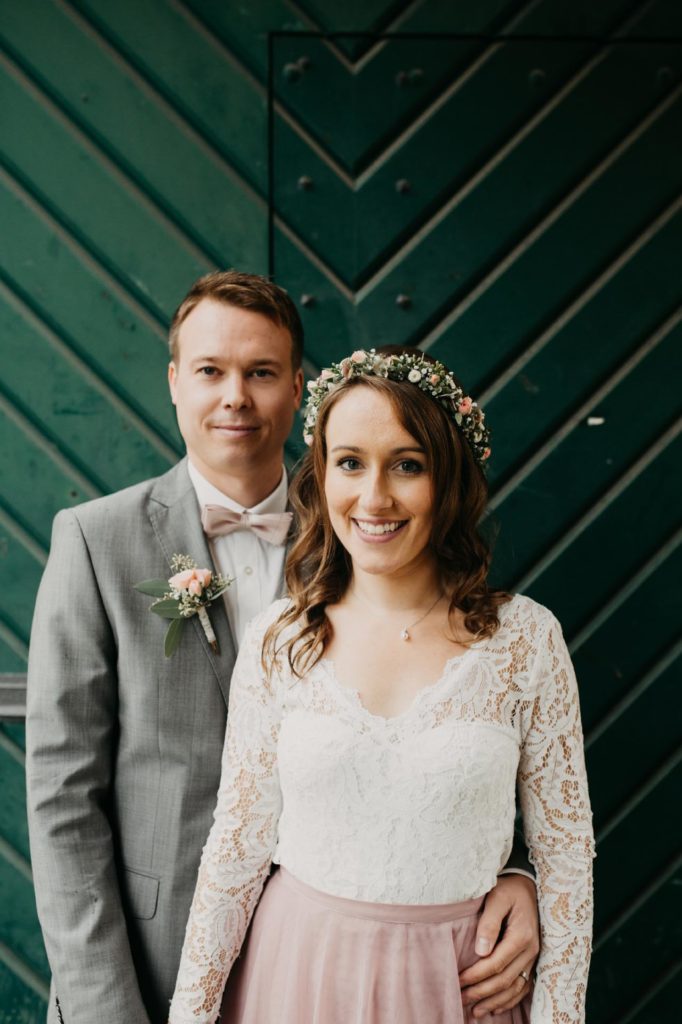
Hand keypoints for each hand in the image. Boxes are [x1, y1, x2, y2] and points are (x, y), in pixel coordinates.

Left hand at [459, 873, 538, 1017]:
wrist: (528, 885)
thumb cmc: (509, 890)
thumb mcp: (497, 898)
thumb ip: (488, 923)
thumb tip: (480, 951)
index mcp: (521, 935)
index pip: (496, 963)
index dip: (476, 975)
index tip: (458, 980)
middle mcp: (530, 950)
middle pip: (504, 980)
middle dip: (481, 993)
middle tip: (461, 999)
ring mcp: (533, 958)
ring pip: (514, 988)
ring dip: (494, 1001)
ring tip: (475, 1011)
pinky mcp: (532, 960)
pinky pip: (523, 986)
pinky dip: (509, 1000)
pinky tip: (496, 1008)